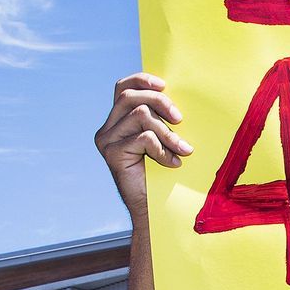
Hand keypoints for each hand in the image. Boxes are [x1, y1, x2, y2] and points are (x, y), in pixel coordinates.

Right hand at [95, 73, 192, 217]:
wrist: (153, 209)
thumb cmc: (162, 174)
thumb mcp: (162, 140)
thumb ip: (160, 119)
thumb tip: (174, 98)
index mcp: (116, 122)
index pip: (122, 88)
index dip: (141, 80)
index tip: (165, 84)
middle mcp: (107, 129)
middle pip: (131, 97)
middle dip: (160, 102)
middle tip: (180, 119)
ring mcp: (107, 141)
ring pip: (140, 115)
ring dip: (168, 132)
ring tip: (183, 150)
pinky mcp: (113, 154)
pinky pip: (145, 138)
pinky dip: (163, 149)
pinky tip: (172, 163)